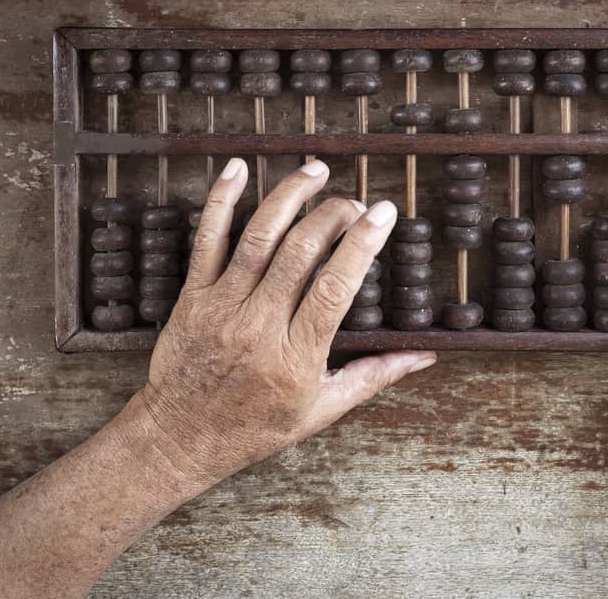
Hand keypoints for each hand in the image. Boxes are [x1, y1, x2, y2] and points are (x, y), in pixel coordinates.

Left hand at [128, 158, 435, 487]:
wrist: (182, 437)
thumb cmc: (257, 426)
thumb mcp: (323, 410)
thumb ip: (374, 375)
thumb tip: (424, 355)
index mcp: (297, 356)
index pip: (336, 287)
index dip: (363, 243)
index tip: (383, 213)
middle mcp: (259, 326)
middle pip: (301, 252)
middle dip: (334, 215)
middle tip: (354, 202)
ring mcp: (223, 306)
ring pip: (259, 237)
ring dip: (290, 196)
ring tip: (316, 170)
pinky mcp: (194, 295)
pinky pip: (207, 239)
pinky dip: (222, 200)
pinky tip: (240, 169)